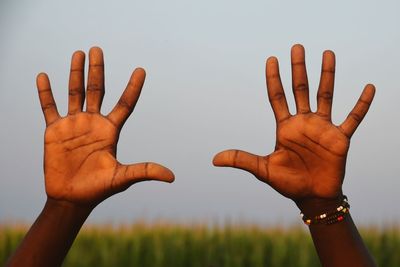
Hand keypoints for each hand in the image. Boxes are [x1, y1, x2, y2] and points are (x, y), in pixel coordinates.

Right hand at [37, 47, 173, 206]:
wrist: (72, 199)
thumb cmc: (98, 189)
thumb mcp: (123, 178)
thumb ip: (145, 171)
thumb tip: (172, 177)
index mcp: (111, 130)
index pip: (125, 103)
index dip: (133, 87)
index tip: (141, 70)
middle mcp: (94, 123)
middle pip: (97, 90)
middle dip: (97, 70)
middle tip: (97, 49)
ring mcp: (74, 125)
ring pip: (75, 93)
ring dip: (75, 73)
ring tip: (78, 53)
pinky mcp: (54, 131)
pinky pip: (49, 107)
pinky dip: (46, 93)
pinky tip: (44, 76)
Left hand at [213, 44, 374, 202]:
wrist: (312, 197)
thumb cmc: (288, 183)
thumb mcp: (263, 169)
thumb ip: (242, 160)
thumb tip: (214, 159)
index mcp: (285, 127)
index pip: (277, 97)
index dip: (273, 79)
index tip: (271, 59)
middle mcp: (303, 123)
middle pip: (300, 89)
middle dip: (298, 69)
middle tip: (296, 47)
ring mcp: (322, 128)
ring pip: (325, 95)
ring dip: (327, 75)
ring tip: (328, 53)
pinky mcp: (340, 138)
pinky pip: (353, 118)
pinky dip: (361, 104)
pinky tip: (368, 87)